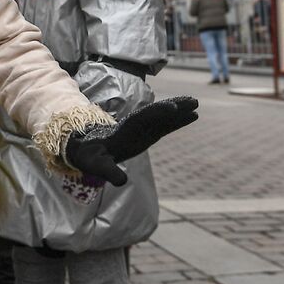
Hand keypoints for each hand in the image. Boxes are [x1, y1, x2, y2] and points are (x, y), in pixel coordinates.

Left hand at [64, 97, 198, 185]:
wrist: (87, 149)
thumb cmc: (91, 157)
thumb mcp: (97, 166)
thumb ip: (109, 172)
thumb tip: (122, 182)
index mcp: (125, 129)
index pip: (143, 118)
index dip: (157, 112)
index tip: (173, 107)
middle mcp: (136, 125)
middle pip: (157, 113)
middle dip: (174, 106)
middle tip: (194, 101)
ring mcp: (143, 128)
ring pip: (164, 117)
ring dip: (180, 110)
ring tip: (196, 103)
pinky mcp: (148, 134)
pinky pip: (166, 125)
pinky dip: (178, 120)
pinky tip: (192, 116)